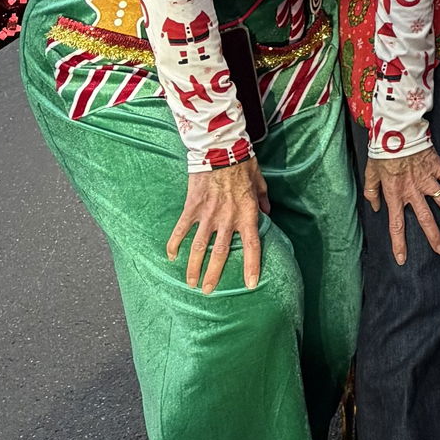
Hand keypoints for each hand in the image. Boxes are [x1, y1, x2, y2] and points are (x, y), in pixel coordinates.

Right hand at [166, 157, 268, 292]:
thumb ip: (264, 200)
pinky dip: (175, 244)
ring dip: (194, 267)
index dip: (251, 266)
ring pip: (200, 247)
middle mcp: (227, 218)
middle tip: (209, 291)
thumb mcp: (260, 181)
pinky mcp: (192, 207)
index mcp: (247, 213)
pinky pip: (181, 229)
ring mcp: (208, 214)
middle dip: (214, 274)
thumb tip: (268, 214)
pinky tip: (171, 256)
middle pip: (221, 253)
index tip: (250, 284)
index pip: (252, 246)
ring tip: (191, 282)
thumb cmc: (243, 162)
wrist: (221, 148)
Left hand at [364, 145, 439, 263]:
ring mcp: (427, 178)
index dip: (399, 244)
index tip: (402, 259)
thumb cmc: (381, 152)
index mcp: (395, 194)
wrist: (397, 130)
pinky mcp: (437, 166)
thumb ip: (371, 192)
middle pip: (426, 219)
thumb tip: (375, 207)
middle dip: (434, 237)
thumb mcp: (370, 173)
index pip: (397, 225)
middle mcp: (413, 190)